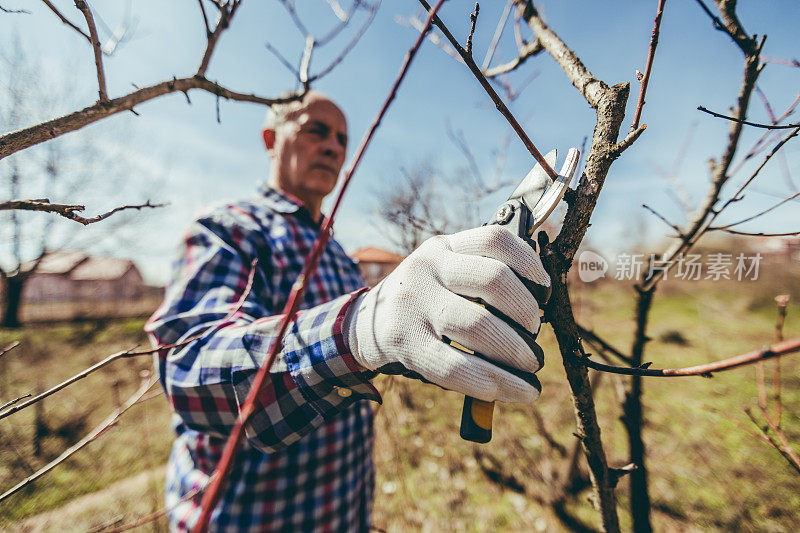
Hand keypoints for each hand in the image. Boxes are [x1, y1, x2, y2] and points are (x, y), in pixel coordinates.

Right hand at [347, 225, 549, 402]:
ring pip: (479, 325)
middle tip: (535, 334)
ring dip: (516, 350)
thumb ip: (480, 275)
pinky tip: (518, 392)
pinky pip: (456, 366)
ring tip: (530, 364)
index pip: (495, 239)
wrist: (365, 325)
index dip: (530, 262)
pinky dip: (495, 383)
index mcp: (443, 247)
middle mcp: (426, 268)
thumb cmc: (424, 302)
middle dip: (527, 312)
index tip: (545, 288)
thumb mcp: (443, 273)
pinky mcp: (405, 342)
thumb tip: (541, 303)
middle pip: (494, 280)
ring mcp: (413, 304)